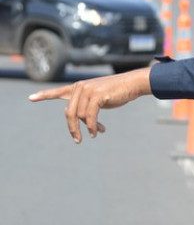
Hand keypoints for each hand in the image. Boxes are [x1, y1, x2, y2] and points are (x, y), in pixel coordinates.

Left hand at [29, 67, 152, 143]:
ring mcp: (88, 90)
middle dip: (73, 129)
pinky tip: (97, 131)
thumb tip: (81, 123)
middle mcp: (80, 87)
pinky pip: (89, 116)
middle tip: (78, 140)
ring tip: (96, 132)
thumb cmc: (118, 91)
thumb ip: (87, 106)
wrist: (133, 83)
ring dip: (88, 128)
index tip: (30, 98)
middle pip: (69, 113)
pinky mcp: (96, 96)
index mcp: (79, 86)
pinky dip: (92, 126)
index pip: (58, 91)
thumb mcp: (99, 98)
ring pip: (80, 116)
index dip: (44, 95)